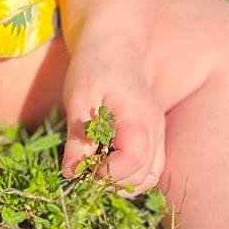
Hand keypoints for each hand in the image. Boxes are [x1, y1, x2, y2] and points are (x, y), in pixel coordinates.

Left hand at [61, 42, 165, 189]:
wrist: (115, 46)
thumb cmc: (94, 68)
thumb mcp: (78, 101)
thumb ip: (78, 139)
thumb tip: (70, 173)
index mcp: (137, 118)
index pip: (134, 161)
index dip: (109, 173)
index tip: (86, 167)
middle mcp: (155, 128)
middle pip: (145, 175)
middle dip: (114, 182)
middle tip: (86, 170)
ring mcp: (158, 133)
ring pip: (151, 175)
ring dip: (123, 182)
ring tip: (96, 169)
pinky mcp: (153, 136)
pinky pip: (150, 166)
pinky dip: (130, 174)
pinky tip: (106, 163)